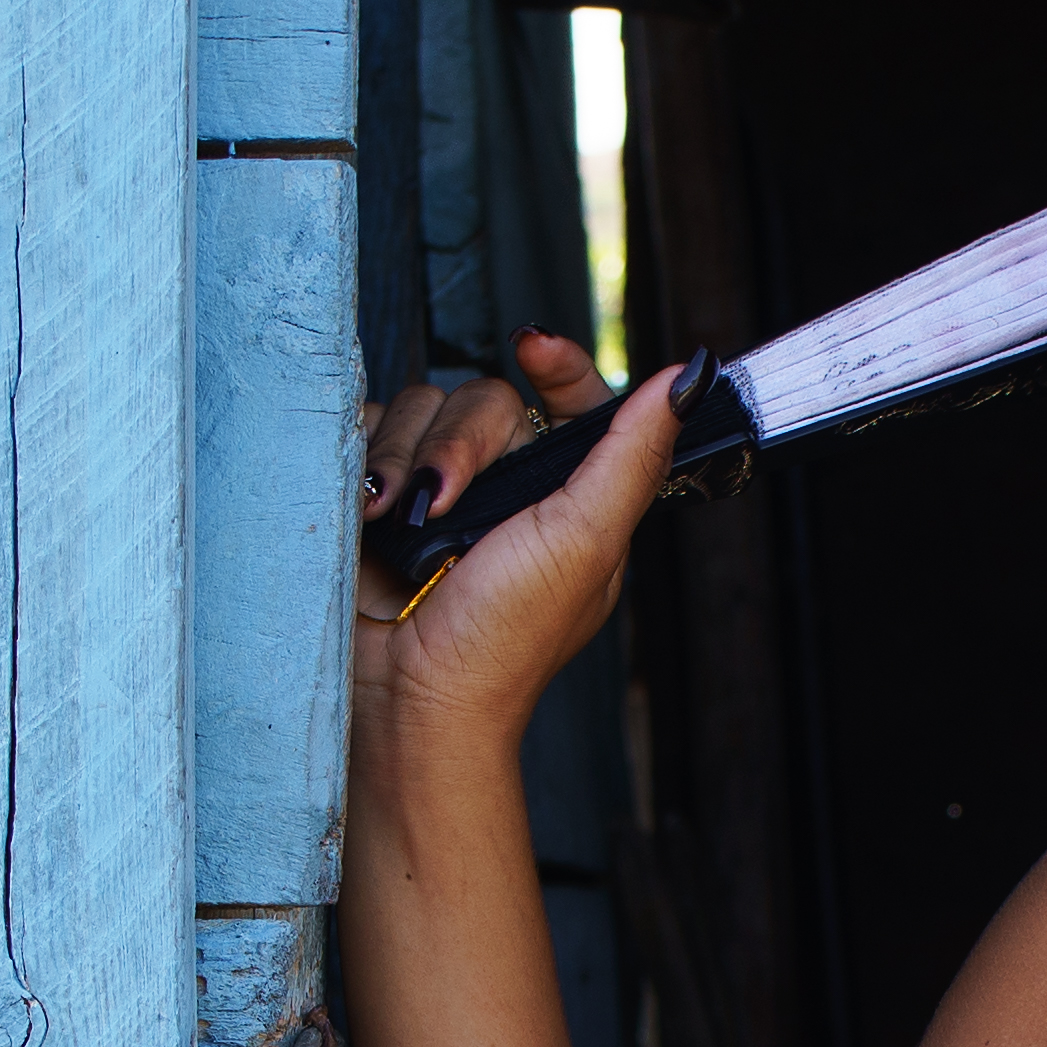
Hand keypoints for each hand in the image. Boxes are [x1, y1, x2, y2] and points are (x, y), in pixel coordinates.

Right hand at [351, 331, 677, 745]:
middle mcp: (506, 489)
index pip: (574, 400)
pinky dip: (361, 462)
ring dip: (402, 460)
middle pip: (484, 400)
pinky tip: (365, 513)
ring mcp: (438, 495)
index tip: (534, 348)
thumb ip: (632, 457)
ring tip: (395, 523)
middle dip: (459, 446)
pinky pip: (365, 432)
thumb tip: (686, 380)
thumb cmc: (503, 641)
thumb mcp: (585, 543)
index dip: (559, 366)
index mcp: (570, 498)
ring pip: (418, 410)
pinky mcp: (377, 501)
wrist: (405, 698)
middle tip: (443, 504)